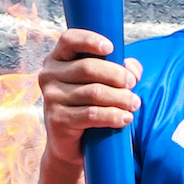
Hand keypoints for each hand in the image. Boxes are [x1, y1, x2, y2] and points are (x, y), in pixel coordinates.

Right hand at [36, 28, 139, 165]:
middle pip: (88, 68)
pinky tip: (125, 118)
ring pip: (94, 92)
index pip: (69, 40)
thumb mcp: (102, 82)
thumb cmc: (89, 105)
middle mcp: (49, 75)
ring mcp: (51, 97)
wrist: (71, 144)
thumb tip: (132, 67)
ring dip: (120, 98)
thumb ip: (119, 68)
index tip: (111, 48)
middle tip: (132, 84)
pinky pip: (91, 114)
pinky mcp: (57, 119)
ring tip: (134, 104)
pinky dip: (113, 115)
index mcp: (58, 58)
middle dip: (116, 75)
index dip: (90, 40)